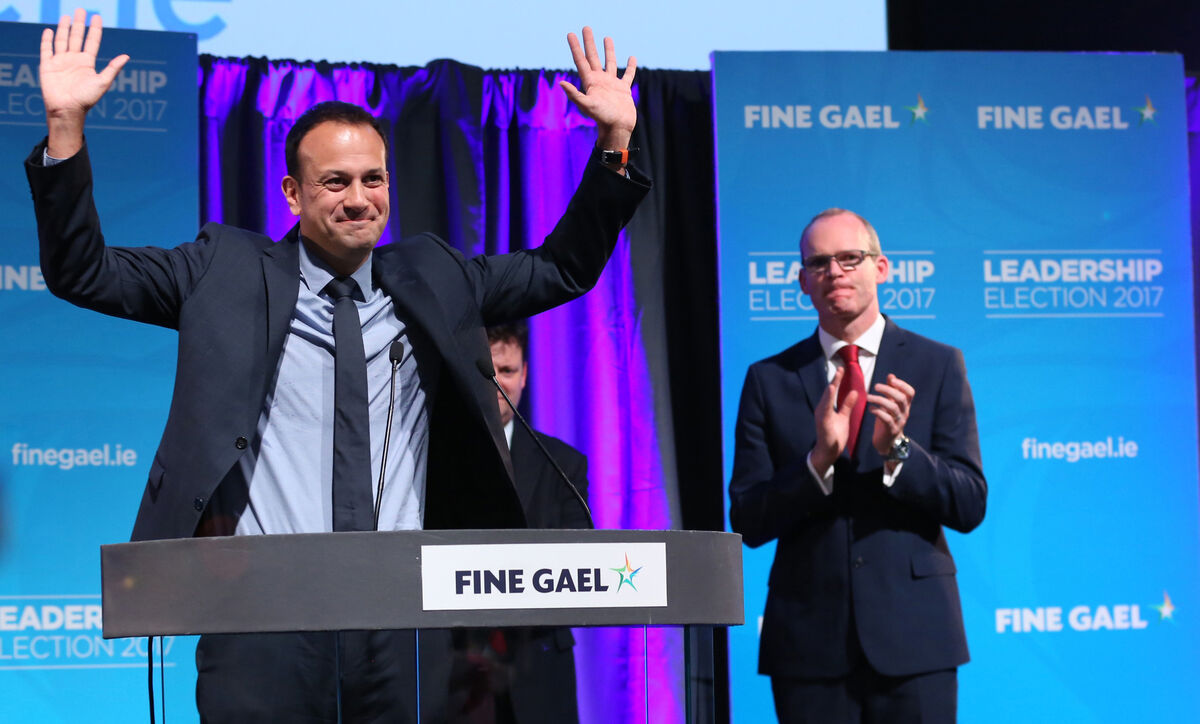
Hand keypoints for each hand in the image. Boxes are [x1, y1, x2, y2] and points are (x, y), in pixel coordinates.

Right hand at [40, 8, 128, 156]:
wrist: (67, 109)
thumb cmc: (86, 99)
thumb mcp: (102, 82)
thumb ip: (113, 68)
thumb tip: (127, 56)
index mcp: (87, 63)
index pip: (92, 41)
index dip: (94, 29)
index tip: (96, 16)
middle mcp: (74, 60)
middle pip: (76, 37)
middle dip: (79, 24)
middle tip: (81, 10)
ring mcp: (60, 61)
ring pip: (62, 40)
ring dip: (63, 28)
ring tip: (67, 16)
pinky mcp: (47, 65)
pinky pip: (46, 50)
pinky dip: (47, 40)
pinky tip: (49, 30)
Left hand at [559, 27, 636, 151]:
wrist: (617, 128)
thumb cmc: (602, 118)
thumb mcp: (587, 105)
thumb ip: (575, 94)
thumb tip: (561, 83)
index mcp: (590, 82)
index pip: (580, 60)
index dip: (575, 47)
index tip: (571, 34)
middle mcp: (600, 81)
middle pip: (593, 57)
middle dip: (589, 42)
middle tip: (586, 28)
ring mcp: (612, 84)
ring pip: (610, 62)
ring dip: (608, 50)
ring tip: (607, 38)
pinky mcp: (623, 90)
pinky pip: (628, 75)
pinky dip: (631, 66)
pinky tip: (632, 57)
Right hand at [811, 366, 857, 473]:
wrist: (829, 452)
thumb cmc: (834, 434)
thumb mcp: (844, 417)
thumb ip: (847, 405)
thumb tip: (854, 392)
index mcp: (827, 408)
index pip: (833, 392)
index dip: (837, 380)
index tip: (842, 369)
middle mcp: (822, 410)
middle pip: (828, 393)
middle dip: (834, 381)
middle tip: (840, 369)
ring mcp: (821, 417)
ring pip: (826, 401)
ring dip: (830, 391)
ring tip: (834, 381)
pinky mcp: (823, 424)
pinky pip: (826, 412)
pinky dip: (828, 403)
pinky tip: (831, 395)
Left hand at [870, 374, 914, 455]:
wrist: (886, 442)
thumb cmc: (887, 420)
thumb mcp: (890, 404)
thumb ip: (891, 391)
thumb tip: (891, 375)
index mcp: (905, 405)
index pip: (910, 393)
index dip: (902, 384)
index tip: (891, 380)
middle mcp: (904, 413)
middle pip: (901, 398)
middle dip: (888, 390)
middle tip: (875, 386)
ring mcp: (899, 422)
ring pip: (893, 408)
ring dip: (879, 400)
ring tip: (868, 397)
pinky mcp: (891, 430)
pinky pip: (886, 419)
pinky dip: (877, 412)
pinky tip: (870, 409)